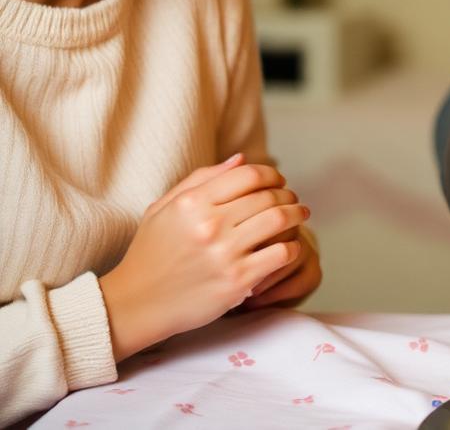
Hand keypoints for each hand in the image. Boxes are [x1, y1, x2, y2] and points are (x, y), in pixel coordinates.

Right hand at [99, 154, 308, 360]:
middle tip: (292, 199)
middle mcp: (209, 225)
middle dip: (287, 195)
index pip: (249, 175)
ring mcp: (225, 254)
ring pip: (280, 220)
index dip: (272, 174)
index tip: (278, 181)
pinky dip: (293, 246)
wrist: (136, 304)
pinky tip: (290, 246)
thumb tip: (242, 158)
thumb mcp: (164, 208)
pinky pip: (281, 254)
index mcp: (192, 203)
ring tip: (300, 215)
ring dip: (297, 215)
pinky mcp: (238, 281)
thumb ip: (202, 179)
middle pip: (268, 196)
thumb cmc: (151, 253)